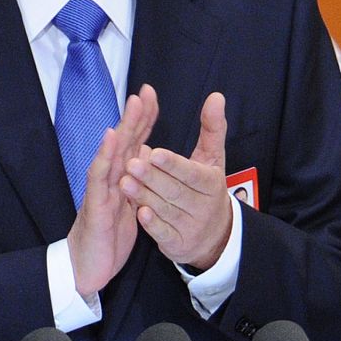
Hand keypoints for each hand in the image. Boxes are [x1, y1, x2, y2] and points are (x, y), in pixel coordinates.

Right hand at [67, 85, 157, 298]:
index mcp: (121, 179)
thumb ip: (135, 180)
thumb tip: (143, 152)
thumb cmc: (107, 237)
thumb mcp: (128, 206)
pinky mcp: (94, 205)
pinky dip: (105, 156)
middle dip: (136, 116)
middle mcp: (110, 179)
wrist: (87, 269)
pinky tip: (111, 138)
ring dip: (123, 127)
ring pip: (113, 153)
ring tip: (134, 104)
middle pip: (124, 141)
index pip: (134, 144)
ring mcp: (101, 190)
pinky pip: (99, 178)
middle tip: (146, 90)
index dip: (143, 120)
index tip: (152, 96)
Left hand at [120, 91, 231, 270]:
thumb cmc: (207, 189)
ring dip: (145, 196)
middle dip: (152, 177)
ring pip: (166, 210)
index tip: (154, 152)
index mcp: (211, 183)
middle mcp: (203, 206)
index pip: (191, 173)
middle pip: (175, 190)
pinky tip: (139, 212)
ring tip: (124, 182)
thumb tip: (216, 96)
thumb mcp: (213, 159)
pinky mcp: (178, 244)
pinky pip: (164, 233)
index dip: (173, 164)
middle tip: (131, 163)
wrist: (215, 236)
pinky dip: (152, 224)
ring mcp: (191, 227)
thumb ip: (212, 128)